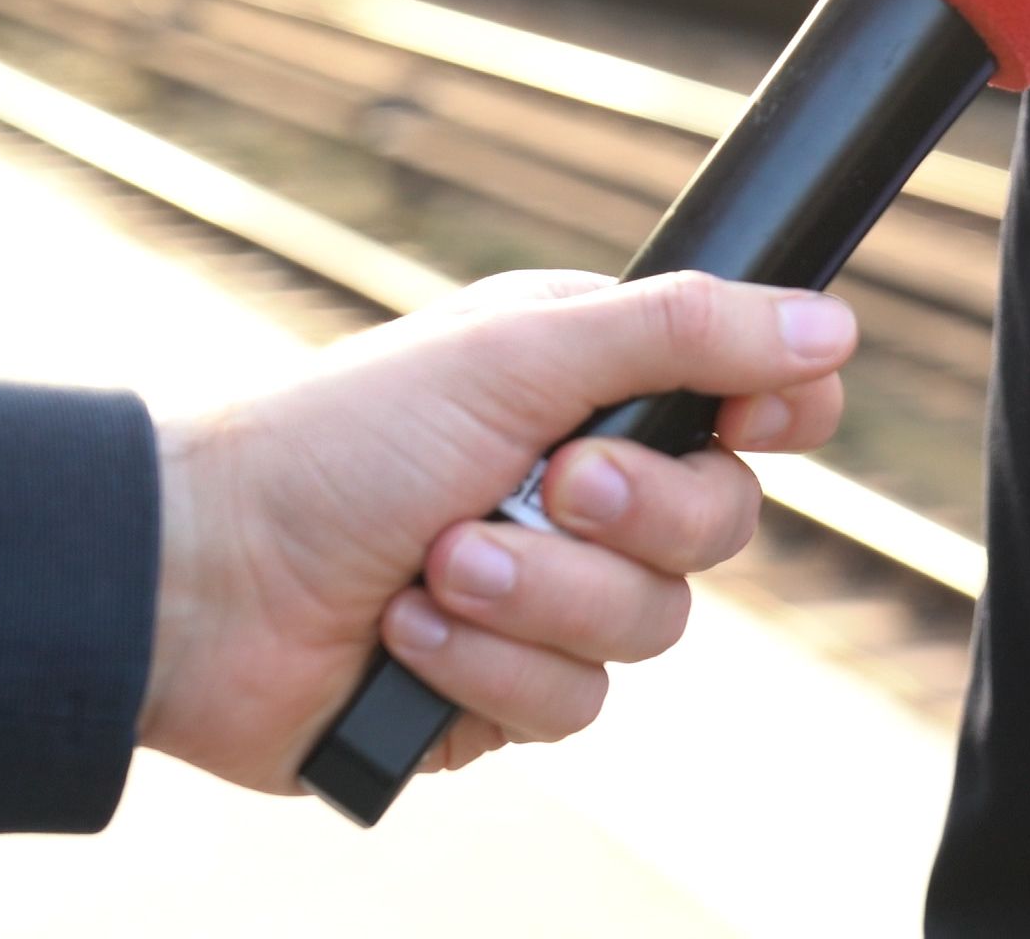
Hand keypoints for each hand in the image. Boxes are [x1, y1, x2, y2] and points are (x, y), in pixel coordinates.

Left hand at [136, 269, 855, 790]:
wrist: (198, 582)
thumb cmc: (337, 440)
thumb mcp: (518, 354)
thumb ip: (683, 333)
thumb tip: (831, 328)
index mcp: (596, 383)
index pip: (751, 401)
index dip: (777, 414)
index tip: (762, 420)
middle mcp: (584, 486)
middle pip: (722, 523)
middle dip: (630, 515)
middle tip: (543, 484)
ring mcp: (548, 595)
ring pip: (653, 626)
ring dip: (539, 598)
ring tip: (436, 566)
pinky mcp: (503, 689)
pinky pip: (573, 702)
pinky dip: (486, 666)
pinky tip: (405, 632)